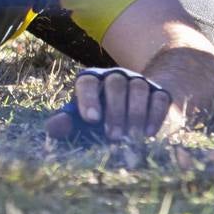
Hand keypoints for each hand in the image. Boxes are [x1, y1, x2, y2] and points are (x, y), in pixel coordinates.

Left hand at [45, 67, 177, 143]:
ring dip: (135, 114)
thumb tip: (53, 129)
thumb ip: (66, 124)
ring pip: (138, 88)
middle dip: (114, 111)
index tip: (91, 119)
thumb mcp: (82, 121)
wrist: (136, 109)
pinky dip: (154, 115)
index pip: (88, 82)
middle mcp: (116, 77)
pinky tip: (148, 133)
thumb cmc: (101, 117)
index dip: (89, 99)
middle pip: (115, 84)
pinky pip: (159, 98)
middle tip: (113, 137)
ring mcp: (140, 82)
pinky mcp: (160, 92)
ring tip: (131, 137)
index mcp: (94, 81)